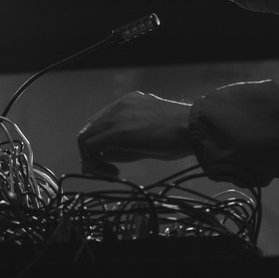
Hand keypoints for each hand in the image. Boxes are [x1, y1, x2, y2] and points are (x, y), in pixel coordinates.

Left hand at [77, 91, 191, 175]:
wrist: (193, 127)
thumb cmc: (181, 134)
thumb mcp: (150, 137)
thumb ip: (126, 143)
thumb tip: (106, 155)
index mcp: (130, 103)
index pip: (102, 123)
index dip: (101, 144)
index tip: (110, 162)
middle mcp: (120, 105)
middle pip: (90, 129)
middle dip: (92, 153)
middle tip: (104, 171)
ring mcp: (116, 115)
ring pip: (86, 138)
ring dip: (92, 160)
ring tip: (110, 174)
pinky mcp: (116, 130)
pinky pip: (90, 147)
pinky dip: (94, 163)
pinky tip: (113, 173)